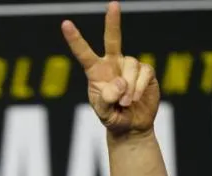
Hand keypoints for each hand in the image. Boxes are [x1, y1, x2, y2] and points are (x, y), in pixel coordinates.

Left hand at [61, 0, 159, 134]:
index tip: (65, 24)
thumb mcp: (103, 112)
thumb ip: (107, 99)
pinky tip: (135, 98)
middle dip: (113, 22)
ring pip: (131, 66)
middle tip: (113, 4)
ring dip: (129, 87)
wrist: (132, 126)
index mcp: (96, 72)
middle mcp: (113, 63)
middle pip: (113, 39)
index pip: (84, 53)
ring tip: (125, 102)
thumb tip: (120, 81)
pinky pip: (144, 73)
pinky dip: (139, 88)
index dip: (75, 39)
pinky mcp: (146, 71)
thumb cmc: (112, 117)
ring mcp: (130, 65)